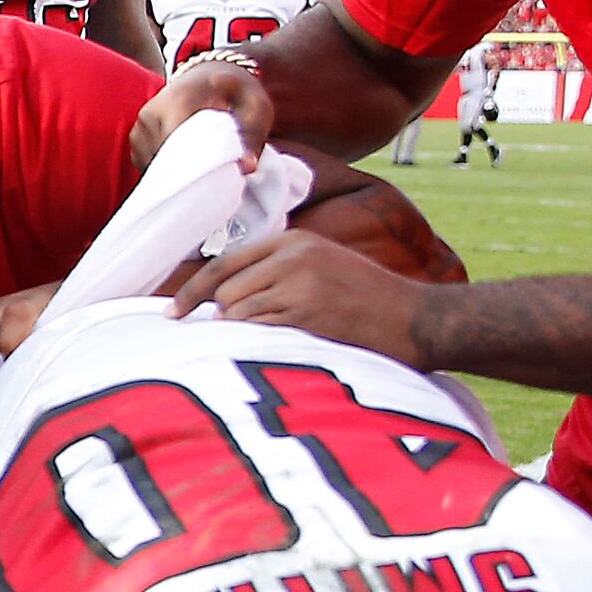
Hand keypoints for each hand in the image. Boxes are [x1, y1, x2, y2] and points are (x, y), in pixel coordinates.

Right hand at [130, 59, 273, 172]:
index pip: (175, 143)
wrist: (211, 75)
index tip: (215, 177)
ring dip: (176, 174)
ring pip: (154, 165)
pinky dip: (166, 171)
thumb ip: (253, 135)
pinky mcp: (137, 139)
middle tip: (214, 177)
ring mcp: (140, 127)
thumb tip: (245, 167)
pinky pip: (148, 165)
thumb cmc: (236, 91)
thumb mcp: (256, 106)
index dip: (193, 166)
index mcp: (178, 100)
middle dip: (187, 173)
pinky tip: (186, 164)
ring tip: (201, 168)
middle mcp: (151, 113)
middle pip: (163, 159)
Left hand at [167, 229, 434, 364]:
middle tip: (239, 338)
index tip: (174, 313)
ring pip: (236, 313)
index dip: (192, 291)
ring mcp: (300, 284)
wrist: (417, 319)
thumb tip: (223, 298)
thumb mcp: (322, 267)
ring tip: (273, 343)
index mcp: (293, 242)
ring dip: (240, 335)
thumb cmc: (367, 301)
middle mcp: (292, 256)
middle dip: (223, 319)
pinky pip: (257, 330)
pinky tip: (277, 350)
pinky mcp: (307, 313)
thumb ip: (277, 273)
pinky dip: (255, 344)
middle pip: (225, 292)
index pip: (224, 264)